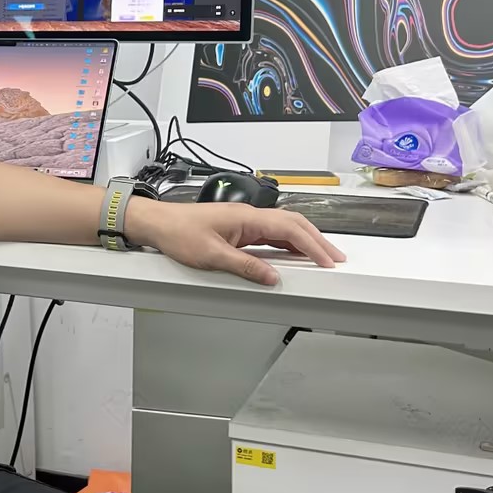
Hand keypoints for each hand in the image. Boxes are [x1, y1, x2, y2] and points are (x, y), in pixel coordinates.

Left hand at [129, 200, 344, 284]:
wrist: (157, 223)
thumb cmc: (178, 233)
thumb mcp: (212, 256)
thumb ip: (245, 266)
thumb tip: (273, 276)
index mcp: (247, 217)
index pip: (290, 229)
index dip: (313, 245)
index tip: (329, 261)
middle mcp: (249, 215)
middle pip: (293, 224)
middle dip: (317, 240)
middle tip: (336, 259)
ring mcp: (244, 221)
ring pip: (283, 227)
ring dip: (304, 241)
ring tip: (322, 257)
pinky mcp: (237, 228)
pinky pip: (269, 234)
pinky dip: (287, 243)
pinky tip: (292, 254)